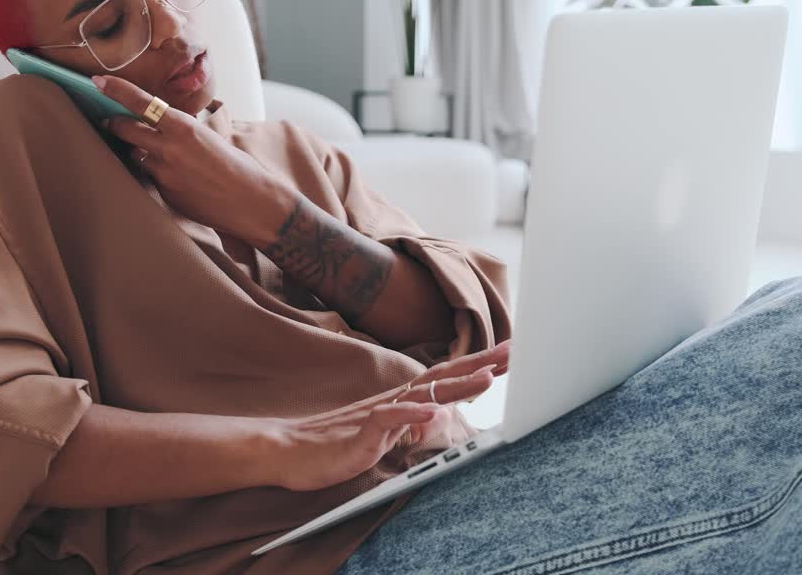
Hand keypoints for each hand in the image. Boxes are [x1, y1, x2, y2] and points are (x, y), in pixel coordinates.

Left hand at [93, 74, 294, 243]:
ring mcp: (163, 173)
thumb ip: (182, 129)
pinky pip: (152, 177)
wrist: (250, 201)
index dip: (116, 90)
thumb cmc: (237, 165)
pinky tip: (180, 178)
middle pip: (125, 129)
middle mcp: (169, 148)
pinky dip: (158, 173)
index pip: (141, 103)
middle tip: (110, 120)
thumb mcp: (210, 136)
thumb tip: (163, 123)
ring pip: (137, 155)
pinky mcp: (164, 193)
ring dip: (142, 151)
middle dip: (115, 123)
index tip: (98, 81)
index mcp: (183, 127)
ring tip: (164, 155)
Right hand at [268, 340, 510, 491]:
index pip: (445, 376)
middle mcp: (393, 400)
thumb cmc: (333, 442)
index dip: (477, 364)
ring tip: (489, 376)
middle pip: (443, 376)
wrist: (286, 449)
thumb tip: (438, 412)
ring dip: (457, 385)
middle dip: (481, 364)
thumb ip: (410, 421)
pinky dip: (413, 415)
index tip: (509, 354)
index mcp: (400, 399)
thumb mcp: (382, 433)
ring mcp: (377, 413)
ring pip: (423, 393)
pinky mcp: (360, 433)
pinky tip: (435, 411)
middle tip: (515, 352)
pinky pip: (388, 420)